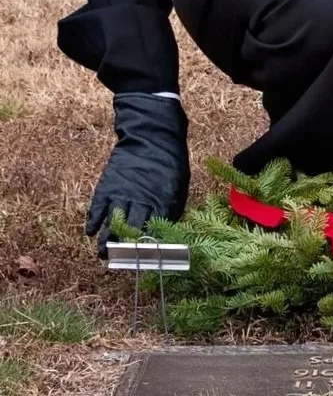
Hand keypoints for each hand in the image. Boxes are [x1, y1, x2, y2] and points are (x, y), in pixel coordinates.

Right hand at [85, 94, 189, 255]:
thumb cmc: (170, 160)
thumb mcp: (180, 183)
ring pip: (112, 222)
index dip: (149, 247)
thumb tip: (166, 230)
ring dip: (106, 240)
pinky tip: (90, 231)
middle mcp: (141, 200)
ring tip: (103, 254)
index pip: (155, 231)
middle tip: (120, 261)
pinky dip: (93, 219)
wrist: (152, 134)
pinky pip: (98, 206)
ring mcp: (122, 192)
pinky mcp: (108, 184)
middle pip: (131, 230)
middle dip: (125, 248)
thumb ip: (172, 206)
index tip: (144, 260)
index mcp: (163, 200)